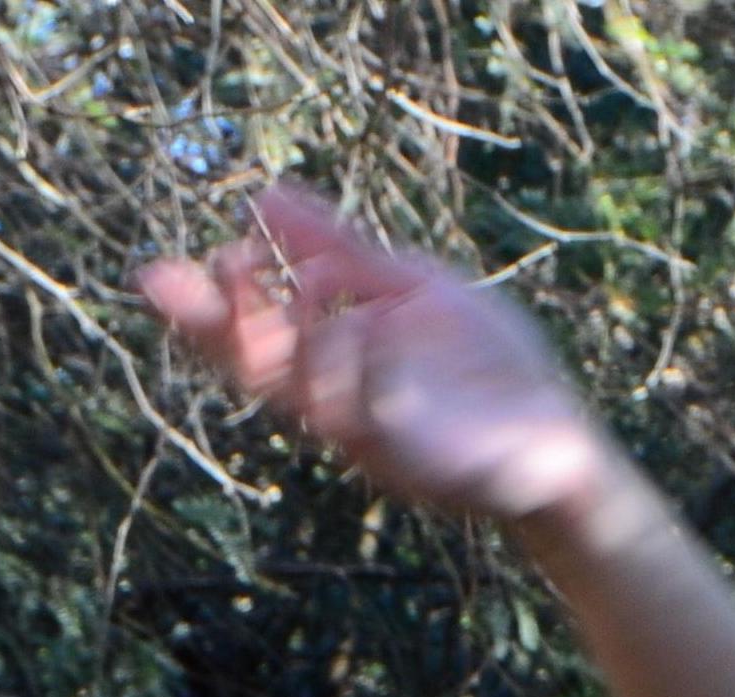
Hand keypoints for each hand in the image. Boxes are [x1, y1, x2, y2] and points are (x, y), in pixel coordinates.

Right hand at [138, 182, 611, 527]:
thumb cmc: (491, 370)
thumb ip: (346, 252)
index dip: (214, 304)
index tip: (187, 265)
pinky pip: (379, 421)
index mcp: (335, 363)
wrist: (563, 442)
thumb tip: (268, 195)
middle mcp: (343, 406)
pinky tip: (360, 330)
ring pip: (309, 400)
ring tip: (267, 289)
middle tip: (171, 287)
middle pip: (259, 373)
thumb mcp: (416, 291)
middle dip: (217, 330)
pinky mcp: (422, 463)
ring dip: (286, 344)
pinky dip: (367, 375)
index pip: (254, 335)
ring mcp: (379, 440)